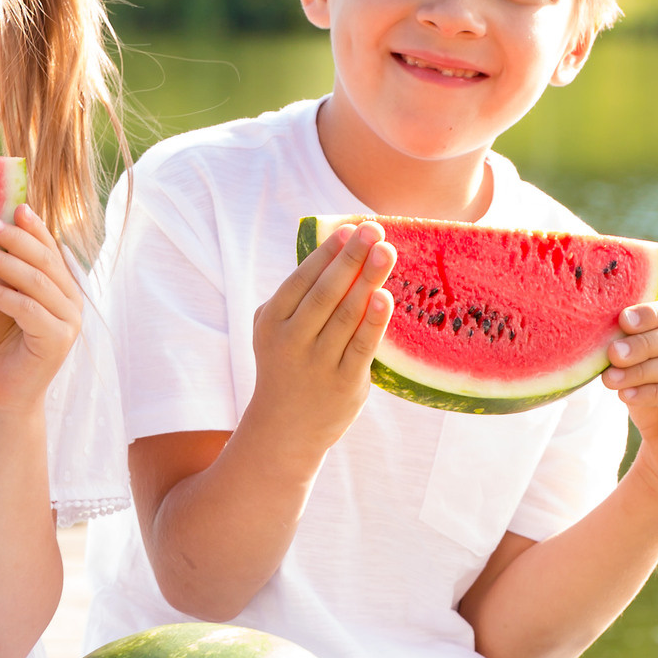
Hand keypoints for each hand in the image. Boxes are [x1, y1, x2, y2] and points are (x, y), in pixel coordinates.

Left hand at [0, 204, 83, 417]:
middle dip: (16, 238)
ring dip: (3, 262)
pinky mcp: (57, 340)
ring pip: (36, 282)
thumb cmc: (1, 343)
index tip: (15, 207)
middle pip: (46, 261)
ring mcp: (69, 321)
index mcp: (63, 288)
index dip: (35, 228)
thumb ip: (6, 273)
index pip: (51, 251)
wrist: (4, 391)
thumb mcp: (1, 299)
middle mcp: (73, 302)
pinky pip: (27, 308)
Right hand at [243, 220, 395, 458]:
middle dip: (351, 258)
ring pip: (346, 316)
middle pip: (325, 293)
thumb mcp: (276, 330)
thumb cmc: (287, 365)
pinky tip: (386, 297)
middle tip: (374, 230)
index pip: (302, 280)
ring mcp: (317, 364)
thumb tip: (336, 250)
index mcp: (271, 322)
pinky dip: (374, 321)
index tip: (350, 229)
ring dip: (367, 281)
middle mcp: (291, 341)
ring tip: (386, 251)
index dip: (327, 253)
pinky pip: (361, 347)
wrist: (285, 428)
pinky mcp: (343, 384)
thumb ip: (297, 296)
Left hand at [600, 300, 657, 495]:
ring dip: (642, 371)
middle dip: (642, 344)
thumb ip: (630, 355)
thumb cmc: (654, 405)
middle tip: (613, 354)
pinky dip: (653, 393)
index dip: (652, 313)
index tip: (622, 320)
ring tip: (612, 380)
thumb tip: (609, 341)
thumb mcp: (638, 375)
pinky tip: (628, 396)